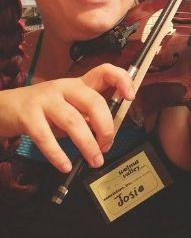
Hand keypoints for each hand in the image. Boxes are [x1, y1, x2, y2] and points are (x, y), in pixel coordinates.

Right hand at [0, 63, 133, 171]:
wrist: (6, 107)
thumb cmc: (46, 109)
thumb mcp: (70, 107)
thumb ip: (88, 116)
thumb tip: (107, 132)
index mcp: (79, 84)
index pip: (104, 71)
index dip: (121, 80)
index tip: (131, 96)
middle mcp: (64, 87)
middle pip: (93, 101)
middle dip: (106, 126)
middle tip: (108, 145)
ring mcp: (45, 99)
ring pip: (73, 120)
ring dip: (87, 144)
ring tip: (95, 161)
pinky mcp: (28, 116)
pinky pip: (45, 137)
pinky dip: (58, 154)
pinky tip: (66, 166)